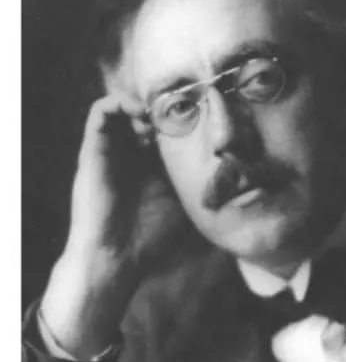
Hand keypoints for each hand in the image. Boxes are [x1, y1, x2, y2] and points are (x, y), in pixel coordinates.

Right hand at [40, 95, 188, 358]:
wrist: (116, 257)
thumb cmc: (151, 237)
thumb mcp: (185, 206)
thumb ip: (201, 187)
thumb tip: (236, 175)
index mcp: (151, 166)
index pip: (165, 130)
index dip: (182, 117)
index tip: (204, 111)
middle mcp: (131, 154)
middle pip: (146, 113)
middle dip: (165, 107)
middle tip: (185, 107)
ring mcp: (112, 151)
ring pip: (124, 107)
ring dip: (143, 104)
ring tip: (161, 116)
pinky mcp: (93, 150)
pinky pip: (100, 111)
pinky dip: (120, 104)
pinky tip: (142, 116)